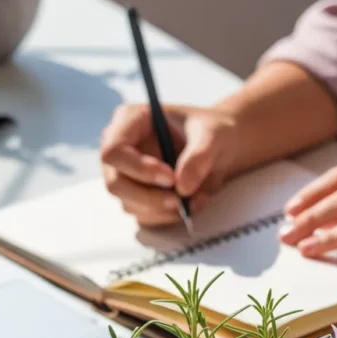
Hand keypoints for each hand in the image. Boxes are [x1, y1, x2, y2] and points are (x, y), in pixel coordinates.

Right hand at [100, 104, 240, 226]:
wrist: (222, 150)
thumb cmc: (212, 132)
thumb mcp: (212, 136)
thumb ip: (199, 157)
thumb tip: (182, 187)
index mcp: (130, 121)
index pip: (114, 150)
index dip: (138, 168)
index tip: (170, 178)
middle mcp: (122, 150)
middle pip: (115, 183)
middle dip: (149, 198)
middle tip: (180, 201)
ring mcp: (127, 176)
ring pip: (129, 204)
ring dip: (162, 210)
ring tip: (196, 199)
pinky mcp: (138, 197)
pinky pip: (144, 216)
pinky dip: (168, 216)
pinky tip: (190, 205)